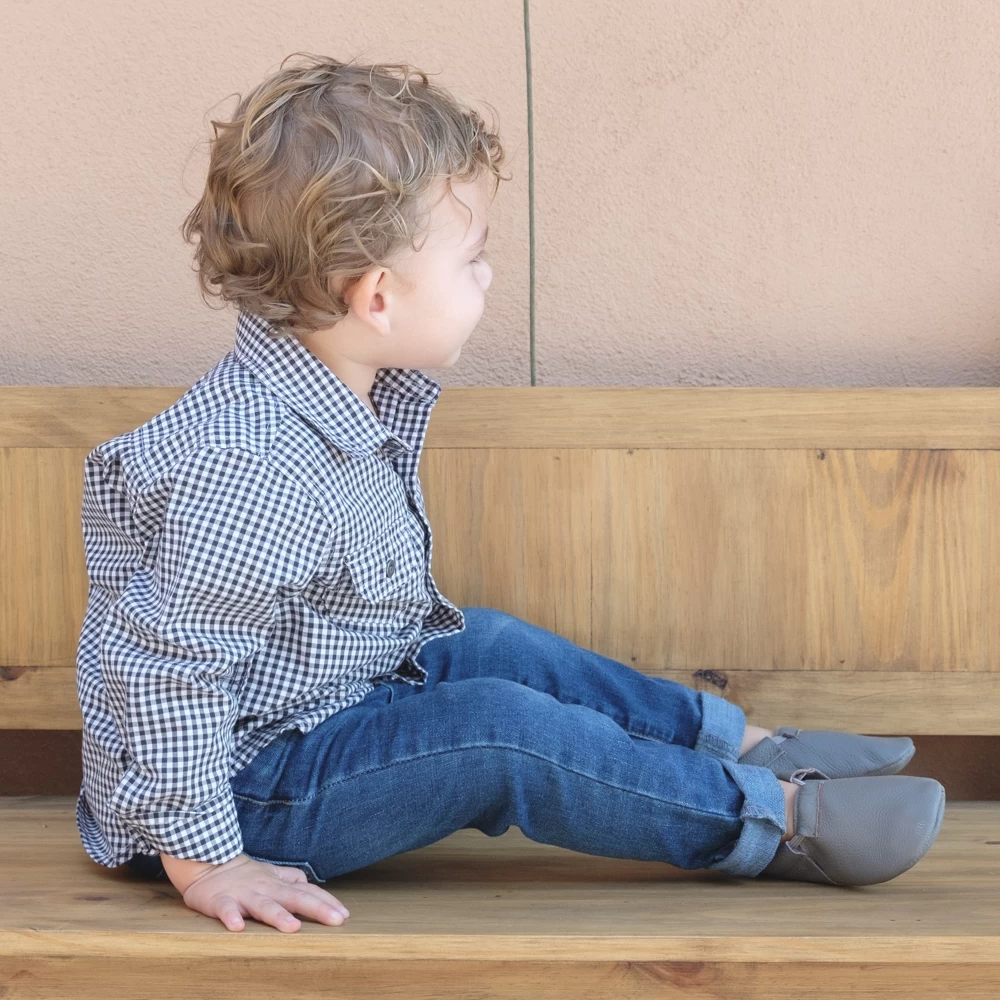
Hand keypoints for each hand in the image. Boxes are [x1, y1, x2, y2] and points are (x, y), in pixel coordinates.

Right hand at [177, 853, 349, 931]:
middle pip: (294, 897)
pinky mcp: (220, 900)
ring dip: (277, 915)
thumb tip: (316, 887)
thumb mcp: (272, 875)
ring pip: (263, 905)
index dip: (327, 902)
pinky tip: (237, 928)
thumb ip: (292, 880)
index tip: (344, 914)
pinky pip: (226, 909)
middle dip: (316, 909)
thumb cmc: (245, 875)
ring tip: (292, 927)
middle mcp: (266, 888)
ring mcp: (243, 894)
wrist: (208, 864)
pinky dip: (231, 917)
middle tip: (336, 920)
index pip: (308, 891)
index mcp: (279, 884)